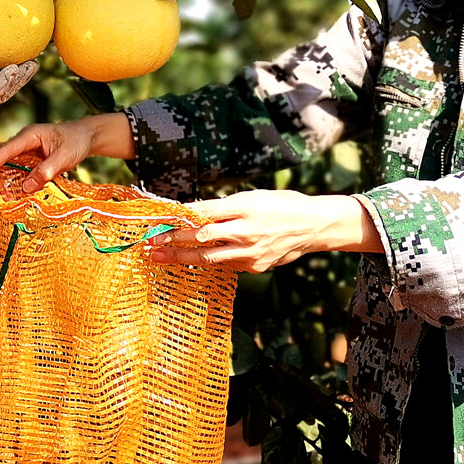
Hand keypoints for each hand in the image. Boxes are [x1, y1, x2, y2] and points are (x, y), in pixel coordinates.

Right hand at [0, 114, 132, 193]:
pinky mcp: (29, 157)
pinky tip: (2, 187)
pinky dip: (8, 176)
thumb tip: (26, 187)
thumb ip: (45, 171)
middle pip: (2, 152)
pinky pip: (15, 166)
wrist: (85, 137)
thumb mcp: (63, 158)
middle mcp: (25, 140)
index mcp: (31, 135)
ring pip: (7, 160)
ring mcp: (25, 148)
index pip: (10, 147)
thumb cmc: (75, 143)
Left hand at [143, 191, 379, 270]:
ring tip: (159, 257)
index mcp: (245, 207)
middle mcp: (246, 230)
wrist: (314, 226)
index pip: (204, 211)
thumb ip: (225, 207)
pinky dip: (206, 262)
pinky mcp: (254, 267)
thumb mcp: (253, 197)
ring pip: (208, 257)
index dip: (179, 216)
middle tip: (149, 242)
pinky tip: (189, 261)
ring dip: (181, 257)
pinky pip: (225, 264)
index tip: (158, 218)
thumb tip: (194, 212)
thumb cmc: (281, 204)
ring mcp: (250, 252)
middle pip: (201, 237)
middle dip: (172, 240)